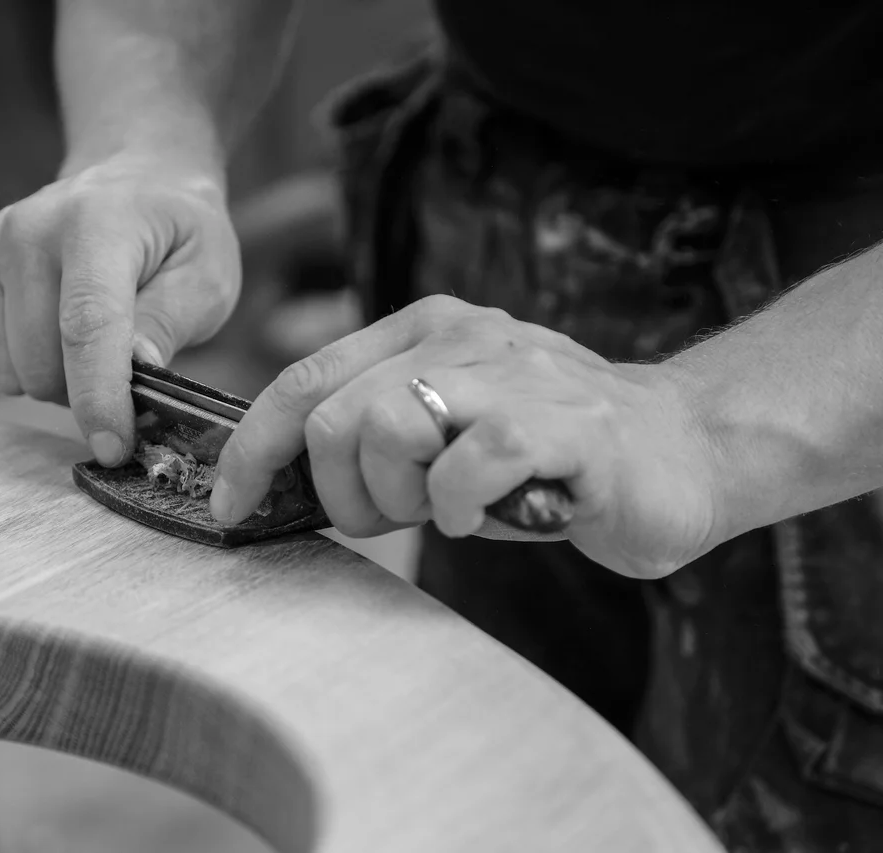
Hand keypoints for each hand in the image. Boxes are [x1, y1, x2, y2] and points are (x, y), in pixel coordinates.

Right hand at [0, 156, 241, 464]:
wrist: (134, 180)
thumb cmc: (176, 237)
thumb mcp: (206, 276)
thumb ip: (170, 322)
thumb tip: (135, 372)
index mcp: (98, 222)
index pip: (85, 325)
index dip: (98, 397)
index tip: (113, 449)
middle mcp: (29, 226)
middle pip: (41, 362)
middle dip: (83, 390)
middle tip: (120, 363)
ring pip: (5, 369)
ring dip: (49, 378)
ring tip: (85, 339)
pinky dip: (11, 361)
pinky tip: (44, 326)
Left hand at [210, 295, 721, 577]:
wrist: (682, 450)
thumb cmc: (544, 454)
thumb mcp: (443, 431)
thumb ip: (373, 435)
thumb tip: (283, 479)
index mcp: (422, 330)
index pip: (303, 381)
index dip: (252, 449)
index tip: (232, 505)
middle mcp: (462, 335)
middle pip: (335, 419)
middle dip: (341, 494)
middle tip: (392, 518)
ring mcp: (516, 373)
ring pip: (388, 428)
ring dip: (399, 500)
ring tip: (448, 511)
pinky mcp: (566, 424)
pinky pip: (469, 466)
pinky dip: (462, 508)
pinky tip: (489, 514)